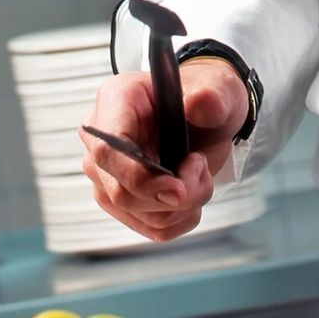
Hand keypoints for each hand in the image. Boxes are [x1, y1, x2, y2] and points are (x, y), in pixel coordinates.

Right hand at [79, 58, 248, 240]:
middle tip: (201, 167)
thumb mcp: (217, 90)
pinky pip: (153, 228)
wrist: (208, 118)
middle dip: (174, 195)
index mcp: (115, 102)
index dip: (140, 177)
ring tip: (199, 172)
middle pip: (121, 192)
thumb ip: (212, 97)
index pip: (107, 151)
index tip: (178, 188)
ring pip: (140, 214)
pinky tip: (192, 192)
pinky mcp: (123, 202)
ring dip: (184, 205)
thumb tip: (201, 102)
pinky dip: (182, 218)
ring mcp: (107, 176)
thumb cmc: (204, 99)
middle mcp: (101, 142)